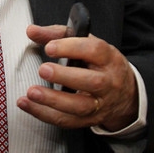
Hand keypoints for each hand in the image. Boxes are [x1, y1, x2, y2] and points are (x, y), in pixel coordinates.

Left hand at [17, 24, 137, 131]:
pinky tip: (27, 104)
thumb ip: (57, 35)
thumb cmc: (99, 62)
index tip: (49, 47)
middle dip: (64, 76)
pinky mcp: (90, 120)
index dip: (71, 48)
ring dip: (53, 100)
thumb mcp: (86, 43)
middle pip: (91, 82)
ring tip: (32, 92)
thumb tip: (31, 31)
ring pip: (80, 106)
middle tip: (42, 70)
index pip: (94, 51)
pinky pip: (67, 121)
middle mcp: (108, 82)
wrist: (126, 93)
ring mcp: (100, 104)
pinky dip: (45, 114)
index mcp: (108, 58)